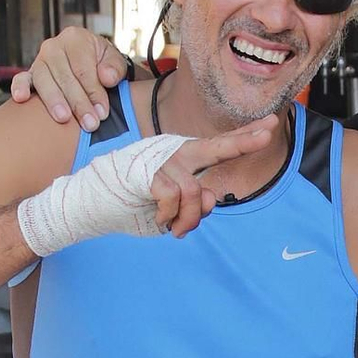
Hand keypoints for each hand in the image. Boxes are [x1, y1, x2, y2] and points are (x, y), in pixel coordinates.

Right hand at [10, 29, 130, 131]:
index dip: (93, 91)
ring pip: (43, 80)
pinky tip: (21, 98)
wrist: (89, 63)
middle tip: (89, 123)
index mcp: (76, 38)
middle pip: (64, 76)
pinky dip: (20, 87)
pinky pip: (21, 79)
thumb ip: (114, 67)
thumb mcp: (114, 61)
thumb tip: (106, 77)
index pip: (83, 68)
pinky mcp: (30, 74)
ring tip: (63, 119)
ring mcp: (40, 60)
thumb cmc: (101, 64)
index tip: (102, 112)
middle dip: (78, 102)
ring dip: (54, 101)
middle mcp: (54, 46)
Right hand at [17, 122, 274, 256]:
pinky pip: (172, 197)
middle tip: (269, 133)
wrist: (88, 205)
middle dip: (242, 142)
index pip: (216, 147)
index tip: (270, 127)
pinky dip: (168, 216)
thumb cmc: (128, 206)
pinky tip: (159, 221)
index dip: (243, 138)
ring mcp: (158, 160)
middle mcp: (172, 154)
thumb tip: (212, 198)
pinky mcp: (145, 172)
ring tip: (175, 229)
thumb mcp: (168, 211)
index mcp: (179, 160)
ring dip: (188, 219)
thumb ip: (193, 204)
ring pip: (194, 192)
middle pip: (213, 148)